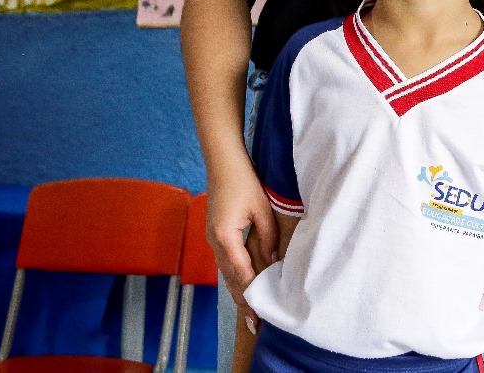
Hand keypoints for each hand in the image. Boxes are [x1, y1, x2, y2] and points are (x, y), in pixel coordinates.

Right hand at [206, 154, 277, 314]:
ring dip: (237, 290)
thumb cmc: (243, 180)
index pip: (241, 273)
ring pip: (225, 272)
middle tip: (254, 323)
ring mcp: (211, 238)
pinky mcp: (214, 233)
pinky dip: (234, 276)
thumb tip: (272, 260)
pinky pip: (225, 261)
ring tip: (249, 310)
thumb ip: (267, 236)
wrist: (222, 161)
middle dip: (242, 300)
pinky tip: (242, 284)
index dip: (251, 295)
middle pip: (230, 278)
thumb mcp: (261, 208)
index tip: (259, 314)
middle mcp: (214, 241)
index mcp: (225, 236)